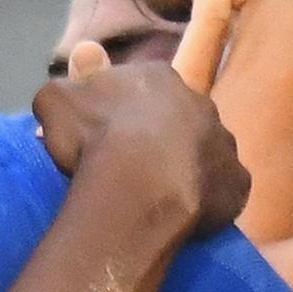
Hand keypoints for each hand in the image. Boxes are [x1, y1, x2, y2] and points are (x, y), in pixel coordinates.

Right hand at [30, 53, 250, 240]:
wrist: (136, 184)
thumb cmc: (94, 137)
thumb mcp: (55, 101)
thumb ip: (62, 91)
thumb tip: (67, 92)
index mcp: (159, 78)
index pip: (145, 88)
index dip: (126, 112)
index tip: (109, 136)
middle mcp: (200, 102)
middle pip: (179, 119)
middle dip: (161, 138)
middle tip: (135, 168)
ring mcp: (224, 142)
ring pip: (206, 152)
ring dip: (188, 167)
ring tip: (161, 194)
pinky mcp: (237, 182)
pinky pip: (223, 189)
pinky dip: (209, 200)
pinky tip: (187, 213)